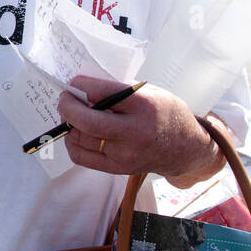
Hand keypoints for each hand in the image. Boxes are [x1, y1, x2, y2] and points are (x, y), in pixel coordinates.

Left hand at [56, 76, 227, 186]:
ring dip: (69, 124)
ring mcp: (125, 153)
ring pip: (81, 139)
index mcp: (144, 106)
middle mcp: (134, 132)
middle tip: (65, 99)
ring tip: (71, 115)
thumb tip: (86, 87)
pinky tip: (76, 133)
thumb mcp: (152, 92)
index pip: (102, 93)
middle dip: (68, 107)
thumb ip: (120, 90)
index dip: (81, 85)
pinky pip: (82, 157)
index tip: (74, 82)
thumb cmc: (167, 115)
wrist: (186, 149)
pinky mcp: (118, 168)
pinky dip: (73, 143)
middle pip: (87, 121)